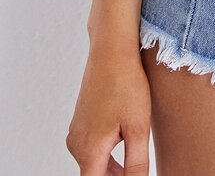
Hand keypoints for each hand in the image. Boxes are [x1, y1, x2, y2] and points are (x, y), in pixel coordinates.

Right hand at [66, 42, 150, 173]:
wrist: (112, 50)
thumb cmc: (127, 84)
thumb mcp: (138, 128)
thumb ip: (136, 164)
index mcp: (89, 151)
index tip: (132, 175)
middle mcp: (76, 145)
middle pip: (95, 175)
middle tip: (138, 170)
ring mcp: (76, 132)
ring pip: (94, 162)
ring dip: (113, 167)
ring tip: (136, 158)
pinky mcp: (80, 121)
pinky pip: (92, 146)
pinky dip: (108, 152)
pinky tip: (126, 142)